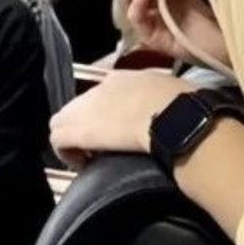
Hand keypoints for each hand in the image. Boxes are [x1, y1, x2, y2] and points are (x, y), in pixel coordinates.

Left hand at [50, 68, 195, 169]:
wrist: (175, 117)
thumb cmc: (185, 108)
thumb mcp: (175, 94)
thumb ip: (164, 100)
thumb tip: (173, 111)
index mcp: (125, 79)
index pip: (103, 94)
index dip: (105, 114)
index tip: (116, 130)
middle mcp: (100, 88)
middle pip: (78, 107)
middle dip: (84, 127)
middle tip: (99, 148)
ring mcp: (85, 108)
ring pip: (61, 122)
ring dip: (73, 141)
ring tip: (88, 158)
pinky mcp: (78, 130)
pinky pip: (58, 142)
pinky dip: (67, 154)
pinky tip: (81, 165)